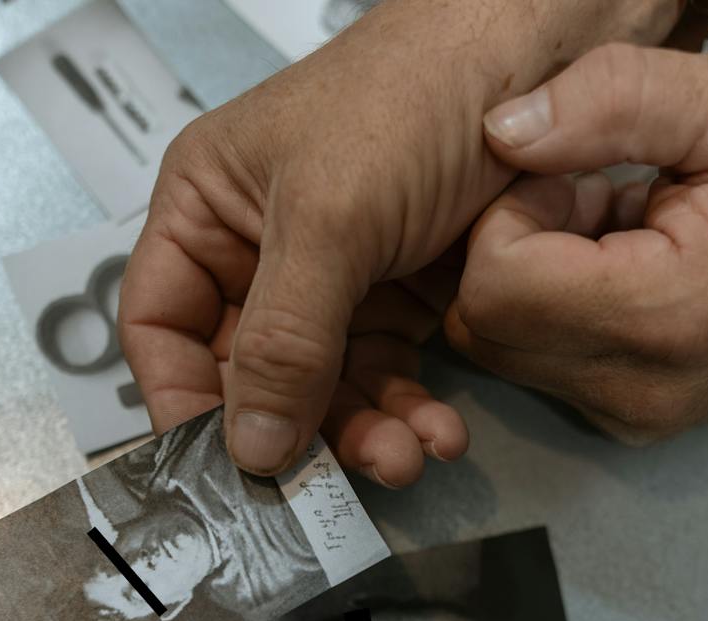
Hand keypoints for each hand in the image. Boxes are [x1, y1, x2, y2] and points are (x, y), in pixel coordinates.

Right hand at [118, 0, 692, 484]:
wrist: (544, 55)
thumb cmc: (414, 95)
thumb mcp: (332, 217)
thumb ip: (285, 338)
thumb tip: (251, 448)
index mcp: (209, 208)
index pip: (163, 327)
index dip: (182, 400)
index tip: (222, 464)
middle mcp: (262, 247)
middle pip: (249, 374)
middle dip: (295, 429)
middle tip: (336, 480)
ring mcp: (334, 276)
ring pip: (323, 386)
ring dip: (363, 431)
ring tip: (410, 457)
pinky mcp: (400, 293)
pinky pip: (385, 374)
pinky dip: (407, 410)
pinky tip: (439, 430)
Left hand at [447, 44, 707, 442]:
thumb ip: (613, 99)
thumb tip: (502, 129)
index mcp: (664, 313)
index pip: (494, 282)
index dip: (513, 212)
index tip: (574, 175)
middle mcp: (635, 387)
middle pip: (480, 321)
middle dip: (513, 246)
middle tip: (594, 197)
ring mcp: (627, 415)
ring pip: (498, 346)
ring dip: (531, 277)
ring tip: (613, 228)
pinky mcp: (624, 421)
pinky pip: (535, 362)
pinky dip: (554, 310)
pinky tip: (619, 267)